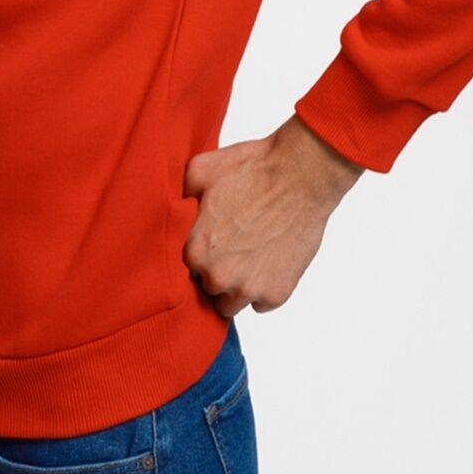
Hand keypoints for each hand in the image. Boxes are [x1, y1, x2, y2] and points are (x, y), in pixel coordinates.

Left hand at [182, 114, 363, 316]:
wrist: (300, 175)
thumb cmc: (253, 169)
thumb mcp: (200, 170)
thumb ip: (179, 198)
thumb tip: (172, 208)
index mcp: (194, 250)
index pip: (183, 269)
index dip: (197, 255)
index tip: (208, 243)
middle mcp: (218, 276)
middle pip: (207, 288)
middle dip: (216, 270)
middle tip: (232, 245)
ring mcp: (249, 288)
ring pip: (232, 304)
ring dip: (237, 285)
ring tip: (249, 255)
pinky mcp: (276, 294)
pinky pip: (261, 303)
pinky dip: (264, 287)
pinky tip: (269, 258)